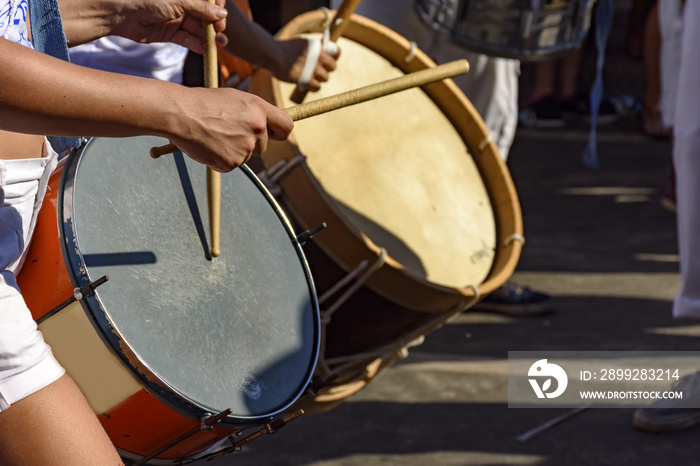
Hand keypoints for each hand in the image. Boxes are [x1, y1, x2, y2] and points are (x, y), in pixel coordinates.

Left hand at [109, 0, 228, 53]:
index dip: (217, 5)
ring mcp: (177, 19)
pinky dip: (197, 45)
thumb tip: (222, 13)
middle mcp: (182, 5)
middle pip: (206, 15)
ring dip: (209, 37)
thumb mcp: (179, 1)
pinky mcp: (170, 34)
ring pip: (198, 29)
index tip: (222, 12)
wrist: (121, 13)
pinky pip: (187, 39)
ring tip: (217, 44)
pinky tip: (205, 49)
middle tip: (219, 30)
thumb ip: (201, 8)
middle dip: (215, 23)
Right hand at [169, 87, 292, 171]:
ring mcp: (246, 146)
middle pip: (263, 146)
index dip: (280, 133)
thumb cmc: (202, 103)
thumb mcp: (233, 99)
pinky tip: (209, 146)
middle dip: (249, 143)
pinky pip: (231, 165)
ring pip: (246, 155)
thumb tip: (264, 125)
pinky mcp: (233, 162)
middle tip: (226, 133)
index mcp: (259, 109)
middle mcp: (257, 128)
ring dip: (233, 150)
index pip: (286, 126)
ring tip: (214, 136)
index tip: (275, 135)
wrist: (180, 114)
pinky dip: (221, 159)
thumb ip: (252, 112)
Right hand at [273, 38, 338, 91]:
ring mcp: (313, 68)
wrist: (272, 55)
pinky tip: (306, 86)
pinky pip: (317, 86)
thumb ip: (311, 49)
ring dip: (319, 79)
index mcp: (317, 46)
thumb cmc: (283, 49)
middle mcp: (318, 56)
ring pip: (325, 78)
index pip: (336, 51)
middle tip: (318, 73)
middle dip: (326, 70)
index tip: (330, 62)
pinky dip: (313, 87)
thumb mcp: (301, 43)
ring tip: (310, 79)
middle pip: (332, 67)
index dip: (334, 57)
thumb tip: (320, 54)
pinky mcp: (307, 79)